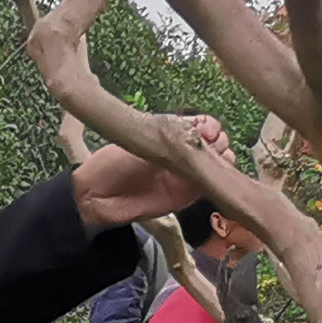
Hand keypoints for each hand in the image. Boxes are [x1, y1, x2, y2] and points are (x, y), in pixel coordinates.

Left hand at [69, 114, 230, 231]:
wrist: (98, 197)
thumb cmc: (113, 163)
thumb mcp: (141, 140)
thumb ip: (170, 137)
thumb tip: (200, 130)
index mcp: (171, 135)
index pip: (203, 125)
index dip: (210, 125)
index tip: (206, 128)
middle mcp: (182, 153)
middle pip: (217, 142)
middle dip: (219, 140)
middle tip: (209, 143)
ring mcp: (187, 174)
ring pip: (220, 163)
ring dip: (223, 158)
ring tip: (212, 158)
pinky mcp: (188, 195)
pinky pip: (212, 185)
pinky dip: (219, 178)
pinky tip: (216, 172)